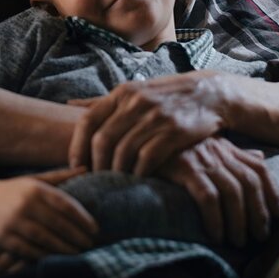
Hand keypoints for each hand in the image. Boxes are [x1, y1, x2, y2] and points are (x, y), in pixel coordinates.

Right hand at [0, 167, 98, 260]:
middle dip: (77, 236)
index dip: (82, 218)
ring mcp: (13, 221)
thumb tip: (86, 168)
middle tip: (90, 245)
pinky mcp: (2, 237)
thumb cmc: (12, 191)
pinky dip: (44, 255)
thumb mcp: (34, 180)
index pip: (65, 204)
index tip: (95, 229)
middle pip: (58, 223)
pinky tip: (55, 258)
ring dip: (63, 249)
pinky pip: (28, 250)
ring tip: (77, 254)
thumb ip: (60, 176)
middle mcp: (25, 203)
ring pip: (44, 238)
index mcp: (35, 188)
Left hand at [68, 70, 227, 175]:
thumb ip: (102, 102)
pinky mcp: (174, 131)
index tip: (75, 166)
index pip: (88, 121)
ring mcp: (155, 116)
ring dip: (116, 172)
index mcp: (122, 94)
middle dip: (95, 165)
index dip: (77, 146)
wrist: (210, 95)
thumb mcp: (133, 93)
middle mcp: (135, 103)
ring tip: (114, 184)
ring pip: (123, 151)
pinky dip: (139, 172)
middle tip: (94, 181)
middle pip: (102, 140)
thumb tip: (69, 105)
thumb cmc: (165, 97)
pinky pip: (148, 158)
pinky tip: (138, 180)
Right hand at [159, 137, 278, 247]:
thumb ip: (233, 153)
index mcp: (225, 147)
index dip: (272, 192)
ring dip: (239, 220)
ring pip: (233, 192)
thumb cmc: (171, 146)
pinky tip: (216, 235)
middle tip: (260, 236)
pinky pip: (208, 197)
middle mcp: (218, 151)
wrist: (139, 136)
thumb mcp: (207, 144)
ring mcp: (201, 159)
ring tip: (238, 241)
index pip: (259, 169)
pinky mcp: (184, 168)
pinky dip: (216, 218)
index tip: (278, 214)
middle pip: (249, 183)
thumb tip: (260, 159)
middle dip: (259, 212)